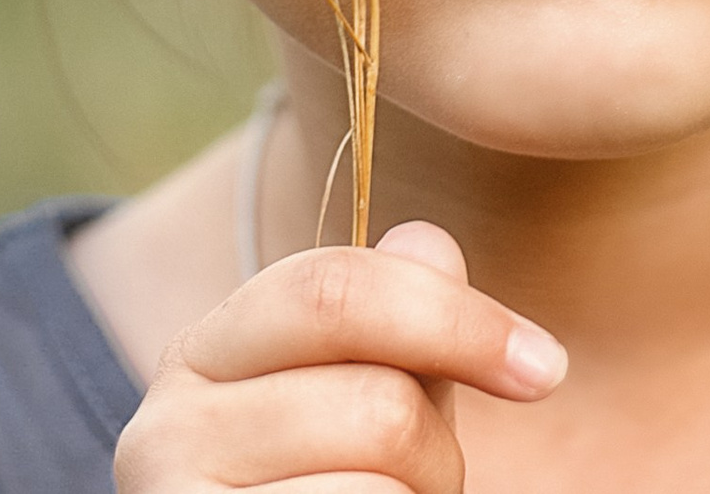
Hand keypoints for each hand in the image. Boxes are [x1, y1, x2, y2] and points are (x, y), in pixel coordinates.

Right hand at [113, 220, 567, 492]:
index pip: (333, 290)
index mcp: (203, 356)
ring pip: (379, 488)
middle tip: (426, 481)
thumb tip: (428, 241)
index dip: (457, 318)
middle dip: (437, 448)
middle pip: (378, 402)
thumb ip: (395, 326)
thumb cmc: (321, 489)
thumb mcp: (357, 400)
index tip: (545, 367)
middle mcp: (164, 430)